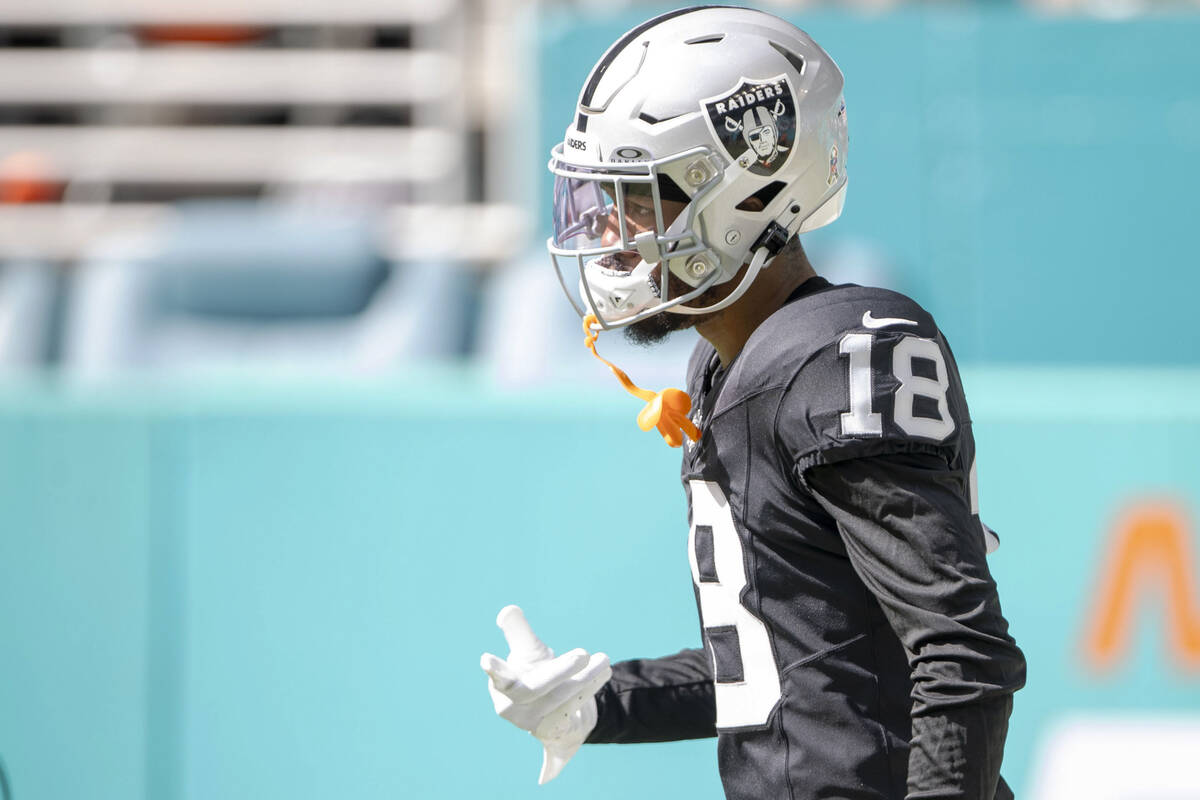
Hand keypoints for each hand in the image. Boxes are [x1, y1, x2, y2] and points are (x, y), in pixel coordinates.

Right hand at [480, 605, 611, 783]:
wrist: (554, 709)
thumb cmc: (534, 672)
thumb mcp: (528, 650)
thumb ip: (518, 631)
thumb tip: (508, 610)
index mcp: (501, 686)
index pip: (500, 678)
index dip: (495, 669)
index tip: (487, 659)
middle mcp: (512, 708)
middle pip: (535, 689)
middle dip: (560, 670)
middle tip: (583, 653)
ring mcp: (532, 724)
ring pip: (561, 699)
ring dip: (586, 678)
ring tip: (603, 659)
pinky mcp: (553, 732)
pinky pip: (574, 711)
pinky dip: (590, 690)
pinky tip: (603, 674)